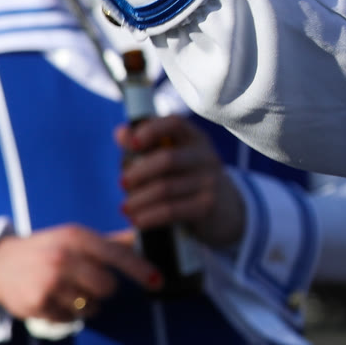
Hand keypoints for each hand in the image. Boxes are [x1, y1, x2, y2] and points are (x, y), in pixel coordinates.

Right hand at [0, 225, 159, 320]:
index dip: (140, 269)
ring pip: (90, 307)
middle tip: (87, 283)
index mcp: (76, 237)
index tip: (157, 281)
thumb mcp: (74, 238)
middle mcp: (63, 258)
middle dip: (103, 290)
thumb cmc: (47, 250)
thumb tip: (144, 237)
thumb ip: (110, 242)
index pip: (117, 254)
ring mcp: (49, 282)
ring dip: (85, 304)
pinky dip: (66, 314)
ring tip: (67, 291)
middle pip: (108, 287)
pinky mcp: (37, 304)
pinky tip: (51, 300)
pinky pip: (70, 319)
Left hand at [119, 116, 245, 249]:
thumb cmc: (187, 177)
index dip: (151, 130)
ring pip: (165, 189)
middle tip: (122, 184)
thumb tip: (121, 133)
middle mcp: (205, 156)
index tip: (132, 144)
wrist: (224, 208)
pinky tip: (137, 220)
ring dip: (139, 200)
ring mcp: (209, 181)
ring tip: (125, 208)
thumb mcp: (171, 156)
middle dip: (138, 173)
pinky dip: (149, 217)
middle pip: (167, 160)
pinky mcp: (207, 206)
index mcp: (194, 138)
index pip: (175, 123)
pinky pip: (171, 210)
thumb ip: (145, 144)